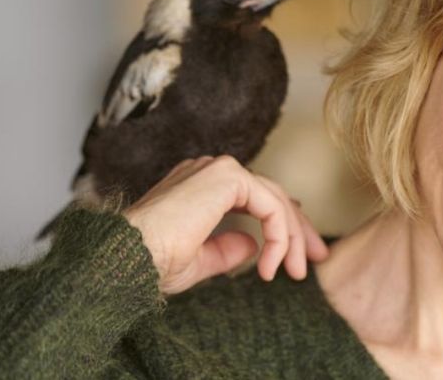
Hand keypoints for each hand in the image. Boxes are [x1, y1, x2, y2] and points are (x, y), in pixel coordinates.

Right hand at [121, 155, 328, 294]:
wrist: (128, 259)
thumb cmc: (150, 264)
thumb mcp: (197, 260)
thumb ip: (226, 250)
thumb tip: (253, 245)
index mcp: (199, 187)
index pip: (255, 198)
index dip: (281, 225)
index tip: (296, 257)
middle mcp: (209, 171)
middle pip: (271, 194)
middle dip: (297, 229)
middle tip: (315, 259)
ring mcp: (218, 169)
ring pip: (275, 199)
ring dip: (291, 237)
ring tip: (295, 272)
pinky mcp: (227, 176)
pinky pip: (270, 205)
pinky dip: (279, 236)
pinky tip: (273, 265)